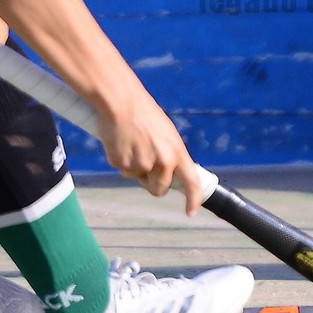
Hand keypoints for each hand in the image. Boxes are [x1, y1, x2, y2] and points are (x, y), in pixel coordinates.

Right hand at [95, 85, 205, 215]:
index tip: (190, 212)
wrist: (120, 100)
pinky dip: (119, 159)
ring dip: (133, 167)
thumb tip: (170, 172)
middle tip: (144, 160)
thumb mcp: (166, 132)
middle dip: (150, 181)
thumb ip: (170, 153)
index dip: (193, 200)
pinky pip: (121, 169)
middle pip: (158, 189)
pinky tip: (120, 141)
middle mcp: (162, 161)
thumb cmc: (143, 113)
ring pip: (136, 178)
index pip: (192, 182)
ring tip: (131, 143)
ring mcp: (142, 163)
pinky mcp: (122, 163)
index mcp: (177, 151)